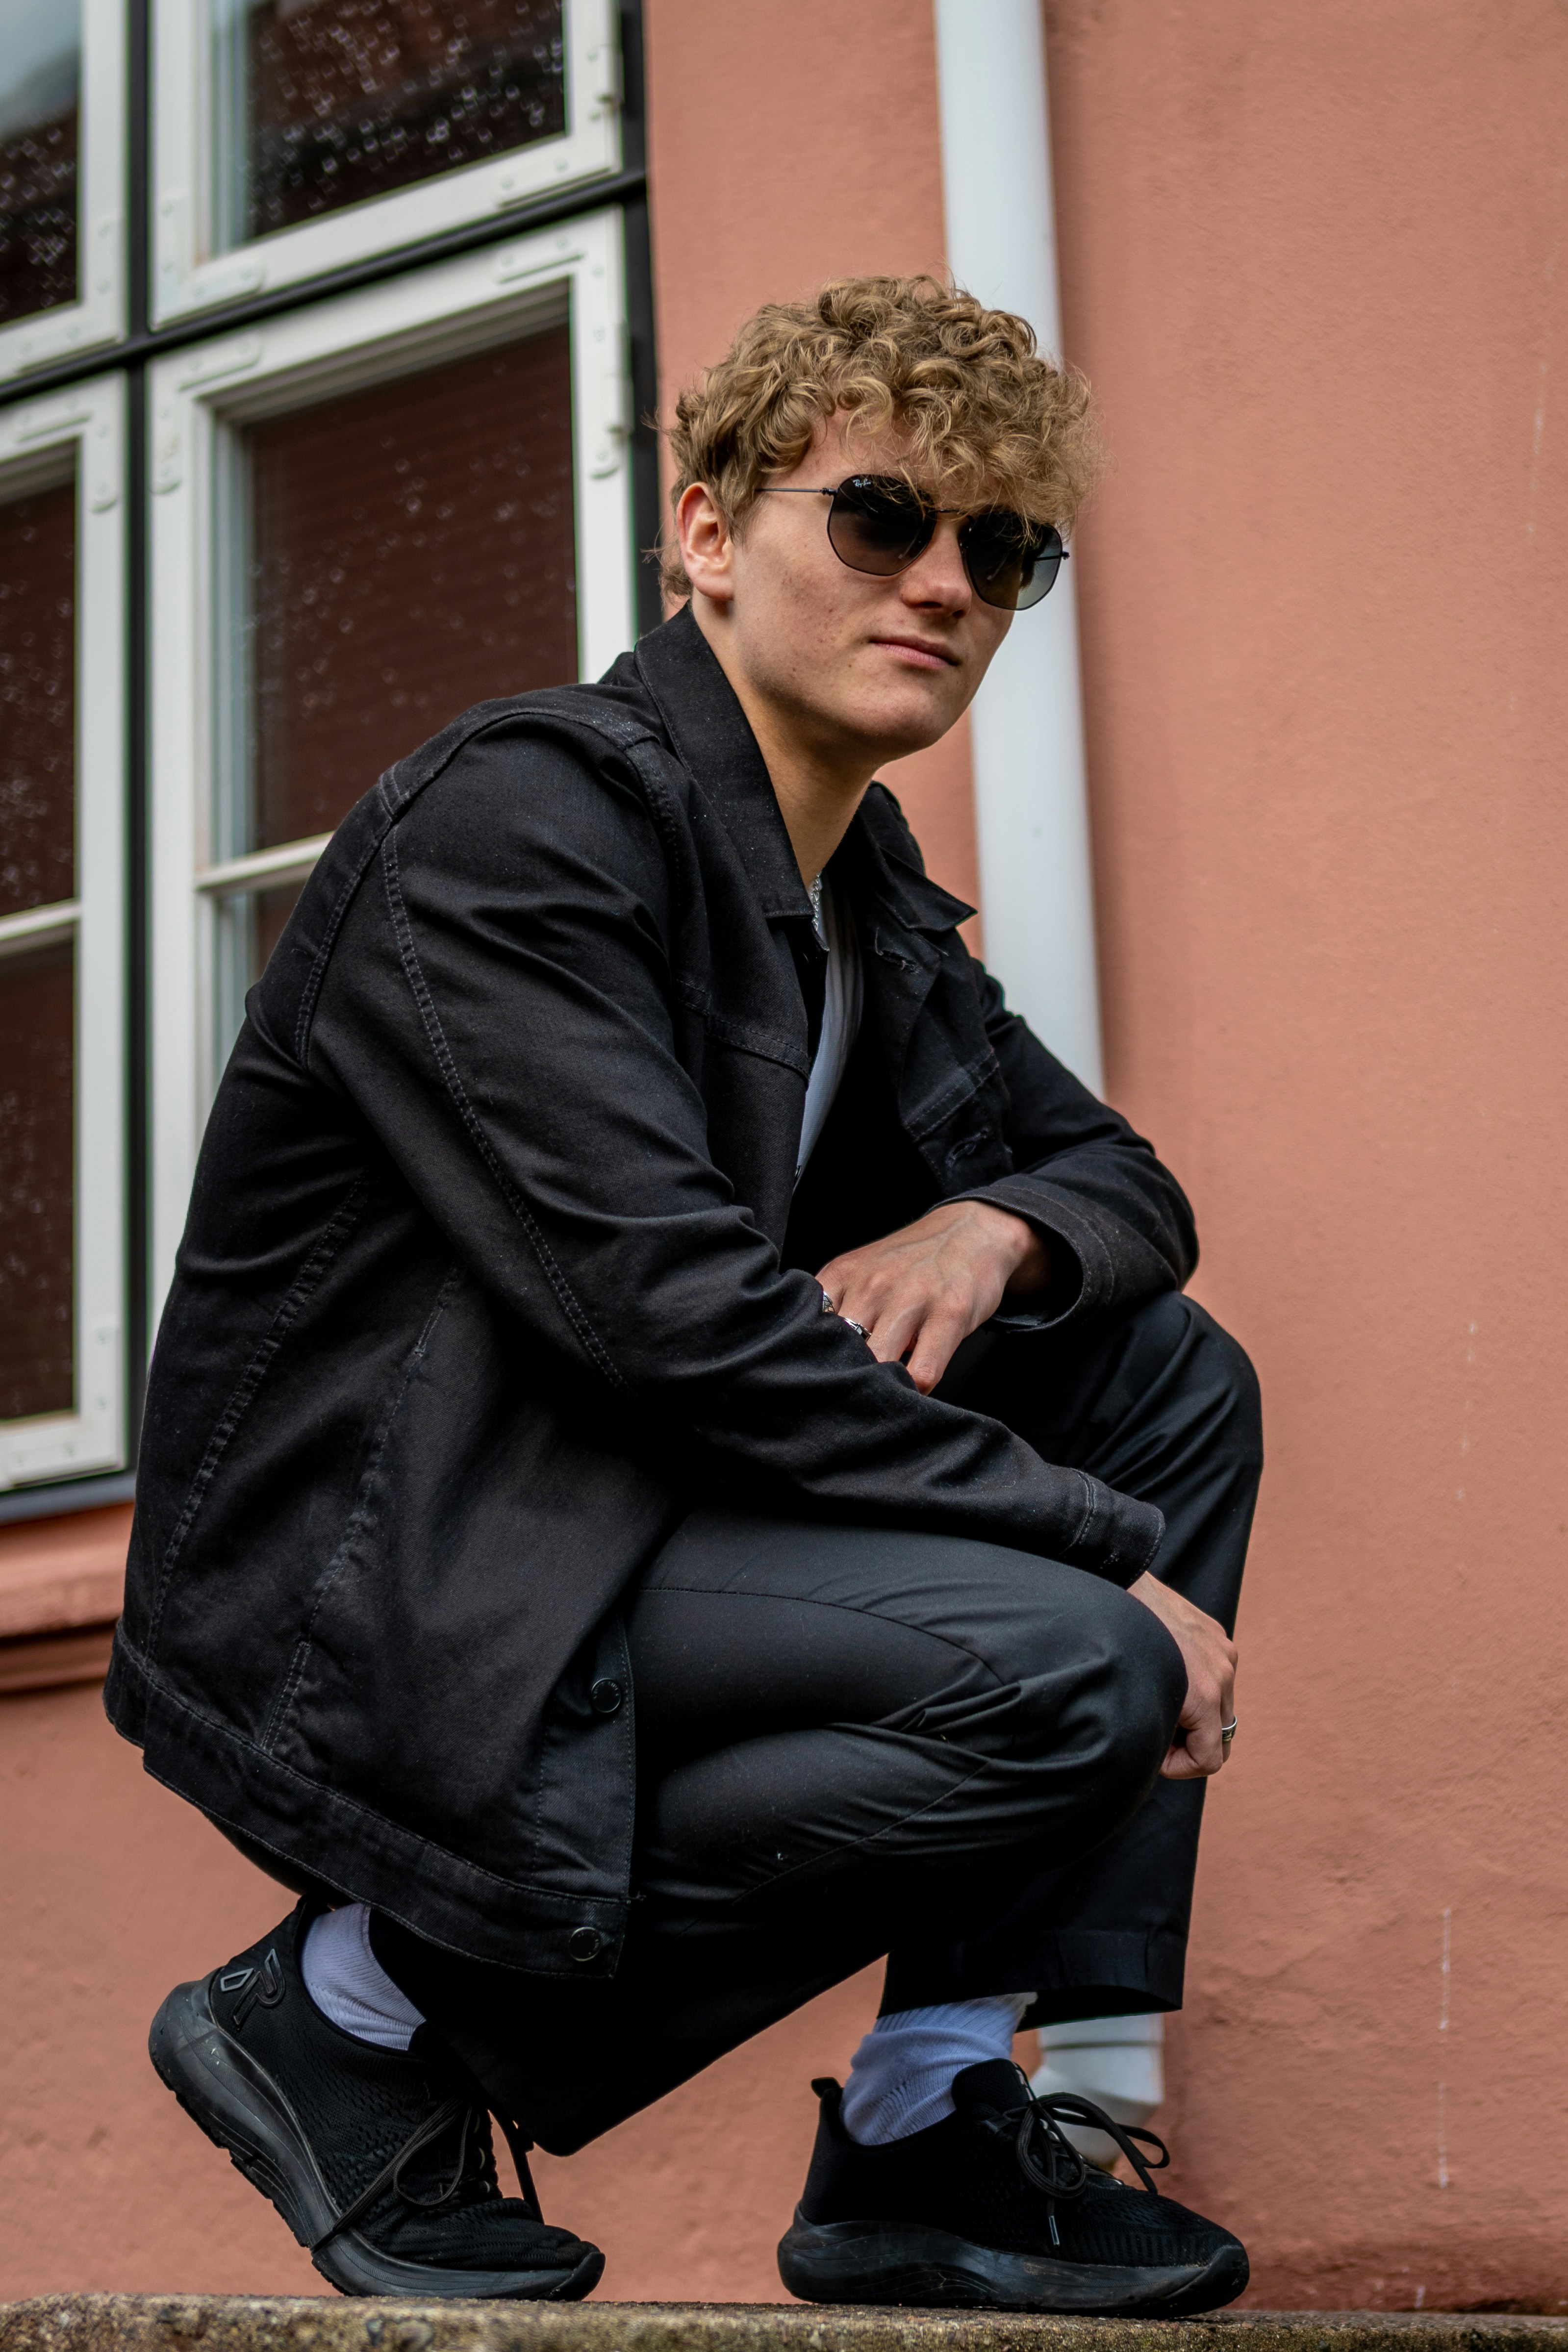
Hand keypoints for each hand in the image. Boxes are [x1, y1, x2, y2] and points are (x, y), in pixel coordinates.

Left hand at [817, 1200, 1049, 1393]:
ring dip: (880, 1389)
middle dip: (842, 1380)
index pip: (806, 1328)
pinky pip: (923, 1371)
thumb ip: (833, 1305)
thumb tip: (810, 1355)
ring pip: (878, 1364)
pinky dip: (915, 1391)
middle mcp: (872, 1285)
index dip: (808, 1360)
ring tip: (882, 1398)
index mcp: (843, 1275)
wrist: (972, 1231)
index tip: (815, 1379)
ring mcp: (911, 1299)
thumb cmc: (911, 1263)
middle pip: (840, 1351)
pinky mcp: (949, 1314)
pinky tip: (913, 1389)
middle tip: (849, 1399)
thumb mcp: (861, 1271)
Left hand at [1128, 1573, 1237, 1778]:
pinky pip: (1216, 1673)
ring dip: (1196, 1713)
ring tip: (1160, 1698)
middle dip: (1190, 1742)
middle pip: (1221, 1734)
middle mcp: (1223, 1672)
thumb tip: (1160, 1752)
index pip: (1211, 1759)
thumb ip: (1157, 1730)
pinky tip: (1166, 1670)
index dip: (1181, 1767)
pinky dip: (1198, 1683)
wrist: (1118, 1583)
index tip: (1155, 1753)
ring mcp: (1222, 1650)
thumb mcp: (1135, 1701)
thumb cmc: (1115, 1647)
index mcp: (1206, 1695)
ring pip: (1220, 1704)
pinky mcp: (1216, 1632)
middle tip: (1157, 1729)